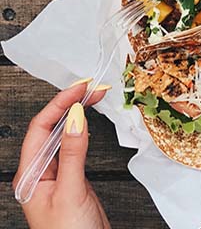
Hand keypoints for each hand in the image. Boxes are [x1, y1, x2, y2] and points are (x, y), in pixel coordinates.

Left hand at [13, 81, 110, 228]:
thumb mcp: (71, 191)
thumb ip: (73, 153)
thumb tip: (75, 118)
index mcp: (30, 175)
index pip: (41, 128)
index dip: (60, 104)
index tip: (80, 89)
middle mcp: (40, 172)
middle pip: (50, 128)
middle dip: (70, 104)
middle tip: (92, 87)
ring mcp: (56, 175)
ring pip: (63, 135)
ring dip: (77, 114)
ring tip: (93, 97)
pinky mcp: (72, 179)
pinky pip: (74, 147)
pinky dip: (83, 131)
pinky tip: (89, 122)